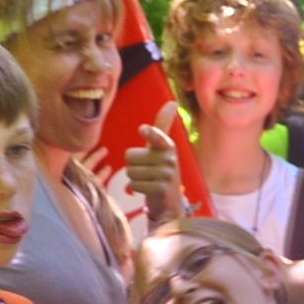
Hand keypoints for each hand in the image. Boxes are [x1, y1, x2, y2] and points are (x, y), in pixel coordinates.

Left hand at [126, 101, 189, 222]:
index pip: (156, 135)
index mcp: (168, 145)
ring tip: (147, 180)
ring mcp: (167, 174)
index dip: (149, 133)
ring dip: (134, 177)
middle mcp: (170, 158)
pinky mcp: (161, 189)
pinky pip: (133, 184)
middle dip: (133, 165)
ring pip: (130, 171)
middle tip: (147, 171)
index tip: (142, 130)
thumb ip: (163, 125)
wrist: (169, 201)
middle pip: (130, 156)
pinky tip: (148, 189)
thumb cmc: (161, 169)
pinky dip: (136, 188)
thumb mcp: (162, 147)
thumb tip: (173, 102)